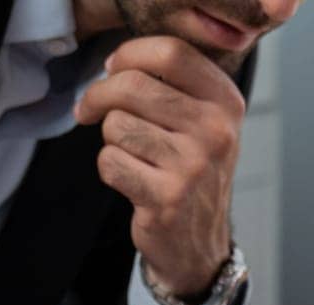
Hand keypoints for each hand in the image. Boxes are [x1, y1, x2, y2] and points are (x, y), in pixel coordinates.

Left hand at [74, 36, 243, 297]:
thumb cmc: (190, 173)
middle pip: (134, 86)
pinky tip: (130, 179)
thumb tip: (114, 65)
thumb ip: (172, 86)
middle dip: (99, 95)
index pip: (172, 52)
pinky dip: (110, 169)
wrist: (199, 243)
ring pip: (116, 125)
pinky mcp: (165, 198)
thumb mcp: (202, 123)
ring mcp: (192, 167)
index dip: (130, 54)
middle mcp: (215, 131)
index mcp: (226, 102)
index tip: (111, 68)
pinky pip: (110, 162)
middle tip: (87, 109)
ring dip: (110, 139)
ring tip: (130, 154)